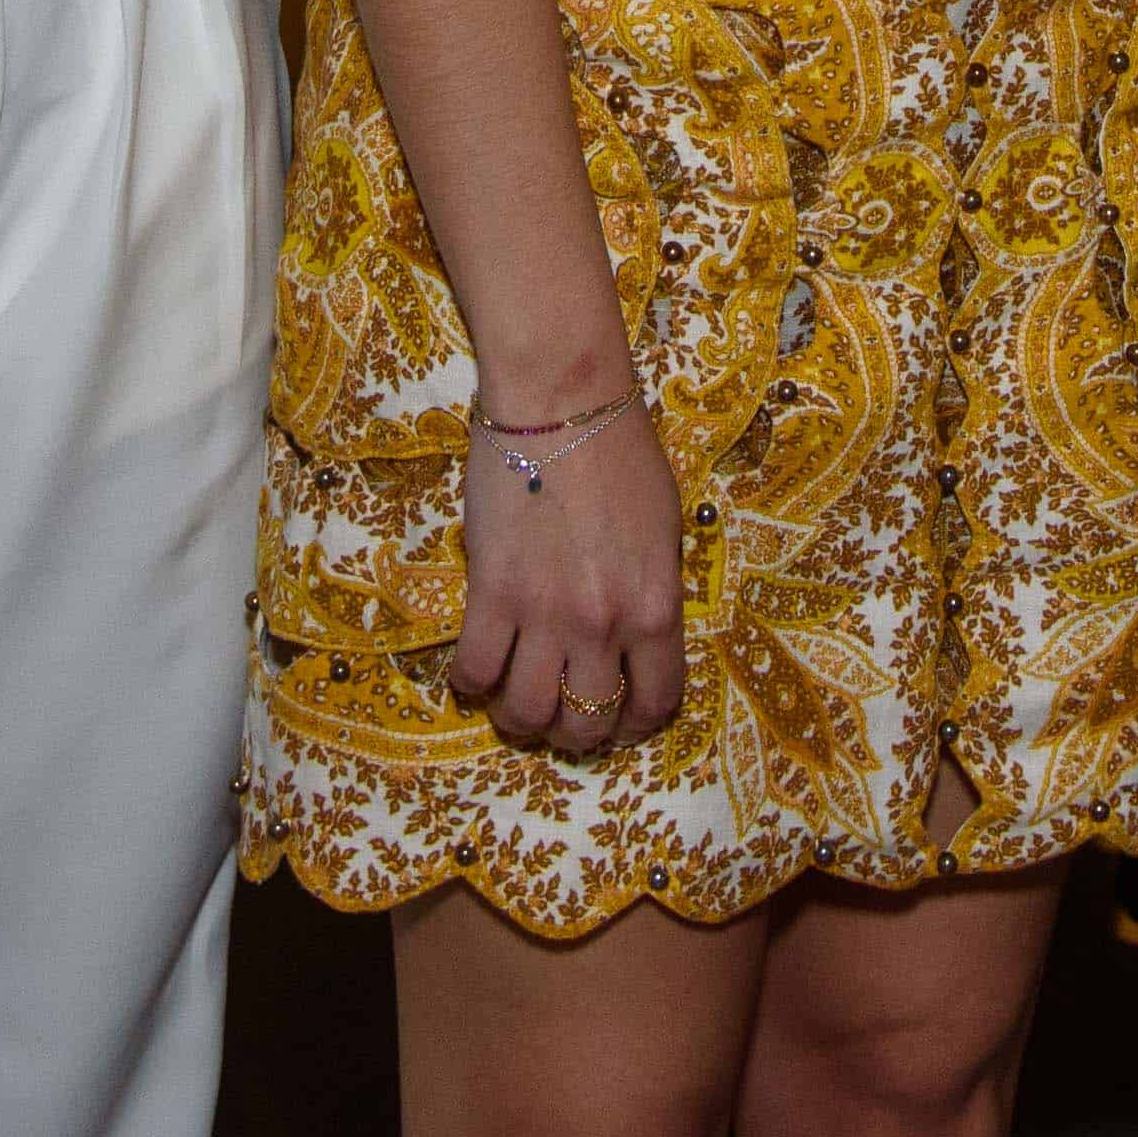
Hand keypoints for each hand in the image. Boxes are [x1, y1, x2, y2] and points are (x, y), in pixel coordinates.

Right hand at [451, 391, 686, 759]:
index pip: (655, 701)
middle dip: (576, 735)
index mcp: (657, 608)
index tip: (621, 723)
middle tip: (562, 717)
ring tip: (514, 703)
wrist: (561, 401)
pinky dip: (472, 684)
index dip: (637, 725)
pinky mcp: (491, 593)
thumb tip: (636, 634)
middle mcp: (604, 625)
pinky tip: (474, 672)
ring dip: (521, 720)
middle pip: (588, 723)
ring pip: (528, 712)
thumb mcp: (665, 528)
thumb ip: (653, 590)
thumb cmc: (622, 452)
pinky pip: (476, 669)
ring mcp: (544, 614)